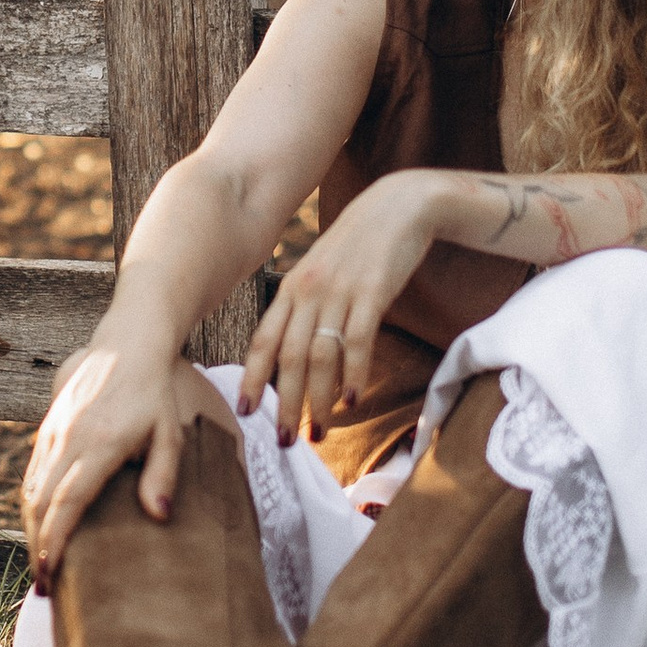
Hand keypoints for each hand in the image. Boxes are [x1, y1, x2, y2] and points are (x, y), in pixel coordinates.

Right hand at [20, 332, 202, 586]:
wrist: (125, 346)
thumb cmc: (154, 394)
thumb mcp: (169, 432)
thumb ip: (163, 474)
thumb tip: (159, 517)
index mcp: (98, 444)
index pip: (66, 502)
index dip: (55, 542)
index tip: (50, 574)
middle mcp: (68, 439)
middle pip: (40, 504)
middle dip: (38, 547)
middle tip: (44, 587)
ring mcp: (53, 433)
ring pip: (31, 490)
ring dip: (32, 530)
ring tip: (41, 565)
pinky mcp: (47, 428)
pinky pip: (33, 474)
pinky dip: (33, 506)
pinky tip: (41, 527)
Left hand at [238, 171, 451, 439]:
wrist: (400, 206)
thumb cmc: (361, 244)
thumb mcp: (323, 270)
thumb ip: (307, 305)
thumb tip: (297, 351)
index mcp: (292, 287)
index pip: (264, 339)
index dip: (253, 377)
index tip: (246, 411)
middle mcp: (309, 291)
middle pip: (288, 356)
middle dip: (284, 403)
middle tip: (285, 440)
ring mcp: (340, 291)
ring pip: (320, 356)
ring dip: (318, 399)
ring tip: (319, 432)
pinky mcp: (373, 292)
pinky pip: (358, 341)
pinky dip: (353, 374)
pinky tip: (353, 401)